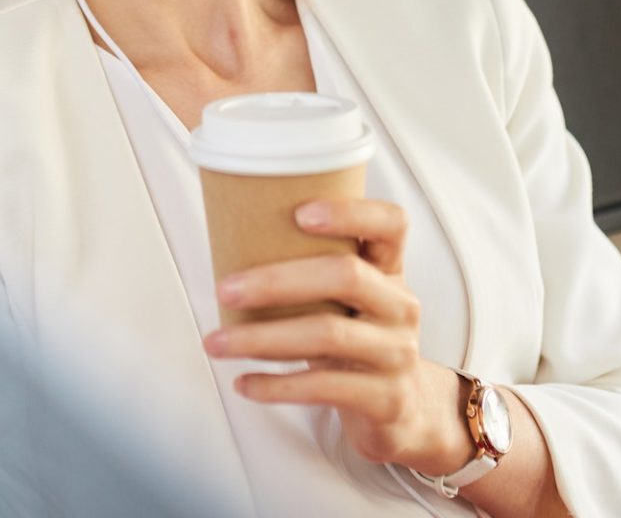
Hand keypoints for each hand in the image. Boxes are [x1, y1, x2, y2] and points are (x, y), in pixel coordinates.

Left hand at [201, 198, 476, 476]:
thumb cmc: (357, 341)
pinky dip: (276, 386)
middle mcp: (400, 306)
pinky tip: (245, 383)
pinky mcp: (386, 398)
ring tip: (218, 343)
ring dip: (261, 339)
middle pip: (346, 276)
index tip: (299, 213)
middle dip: (276, 281)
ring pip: (328, 335)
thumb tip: (230, 249)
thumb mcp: (350, 302)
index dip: (351, 213)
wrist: (403, 409)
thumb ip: (313, 274)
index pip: (390, 224)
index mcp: (390, 271)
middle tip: (225, 290)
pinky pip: (323, 388)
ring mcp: (398, 353)